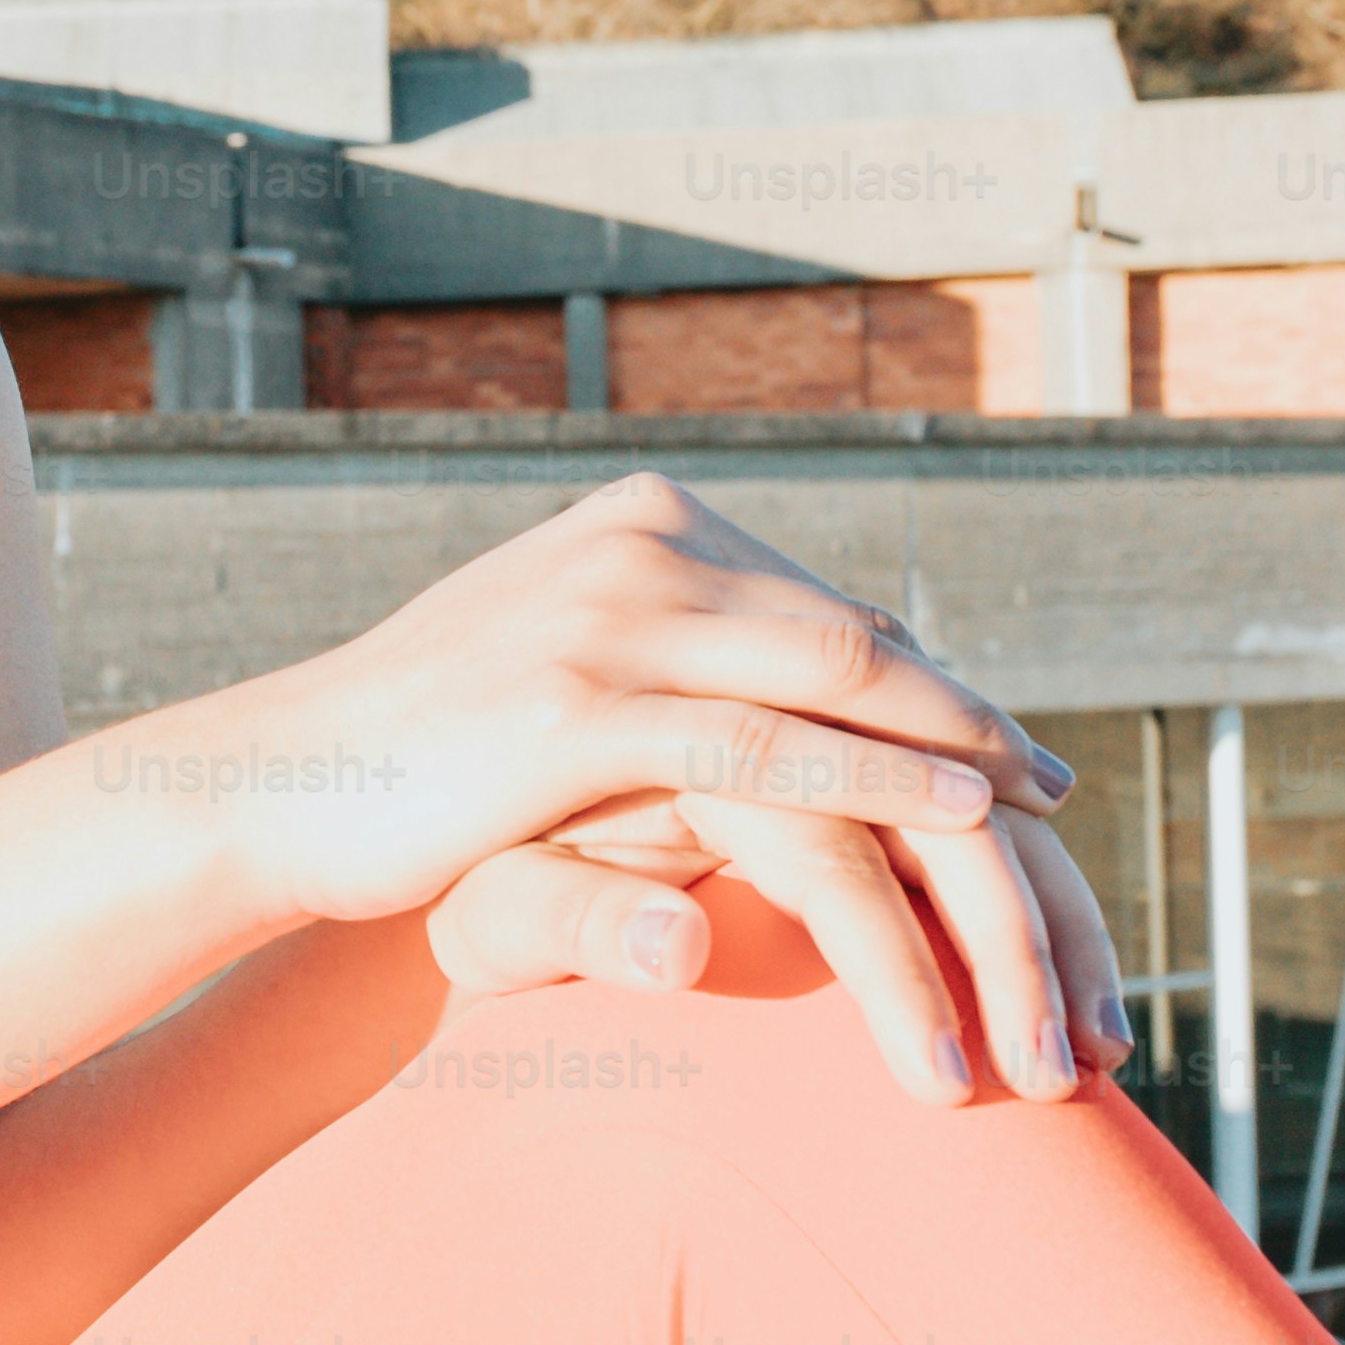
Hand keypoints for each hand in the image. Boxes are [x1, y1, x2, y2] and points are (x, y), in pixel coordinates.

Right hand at [190, 473, 1103, 1102]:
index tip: (1011, 757)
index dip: (930, 686)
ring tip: (1041, 811)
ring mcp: (613, 616)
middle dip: (968, 718)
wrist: (286, 785)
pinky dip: (876, 778)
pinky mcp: (584, 706)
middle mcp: (642, 545)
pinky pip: (768, 746)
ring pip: (834, 677)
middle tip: (1059, 791)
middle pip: (854, 636)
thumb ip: (680, 672)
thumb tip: (798, 663)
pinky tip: (958, 817)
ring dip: (953, 749)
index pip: (824, 609)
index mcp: (646, 527)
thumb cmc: (429, 760)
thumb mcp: (570, 687)